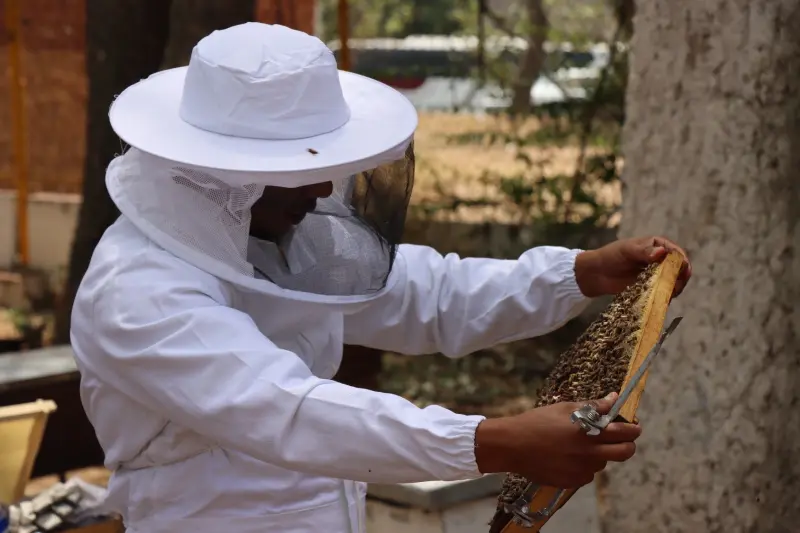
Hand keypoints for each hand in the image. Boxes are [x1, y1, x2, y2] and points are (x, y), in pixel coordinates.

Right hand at [474, 393, 640, 487]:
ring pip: (603, 463)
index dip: (634, 429)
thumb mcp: (565, 408)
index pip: (626, 433)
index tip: (634, 426)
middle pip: (625, 453)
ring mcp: (581, 470)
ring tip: (580, 445)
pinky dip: (583, 466)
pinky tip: (567, 456)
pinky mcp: (571, 482)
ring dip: (599, 454)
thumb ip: (593, 406)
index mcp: (590, 432)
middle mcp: (590, 454)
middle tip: (619, 439)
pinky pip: (587, 474)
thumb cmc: (537, 421)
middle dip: (627, 445)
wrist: (512, 445)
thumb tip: (613, 398)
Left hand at [574, 236, 691, 297]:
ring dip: (674, 289)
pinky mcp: (651, 287)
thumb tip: (662, 252)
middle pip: (680, 270)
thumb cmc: (611, 256)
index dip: (682, 263)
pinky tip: (661, 300)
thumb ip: (644, 252)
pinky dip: (665, 296)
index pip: (677, 253)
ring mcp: (657, 274)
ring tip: (667, 294)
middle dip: (680, 278)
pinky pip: (664, 292)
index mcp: (658, 245)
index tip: (682, 272)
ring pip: (674, 282)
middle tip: (675, 287)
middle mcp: (661, 260)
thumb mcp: (627, 251)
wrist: (597, 273)